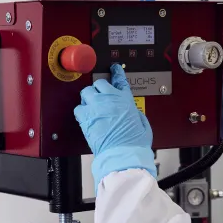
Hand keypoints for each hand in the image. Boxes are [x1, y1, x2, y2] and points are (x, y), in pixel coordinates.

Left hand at [74, 64, 156, 188]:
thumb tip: (133, 114)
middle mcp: (110, 99)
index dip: (116, 72)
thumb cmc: (134, 143)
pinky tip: (85, 116)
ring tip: (91, 106)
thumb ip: (137, 115)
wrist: (123, 153)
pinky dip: (81, 111)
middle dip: (99, 88)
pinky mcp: (86, 117)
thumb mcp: (143, 125)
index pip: (119, 79)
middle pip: (99, 83)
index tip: (113, 68)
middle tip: (100, 95)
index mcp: (126, 99)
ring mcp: (96, 106)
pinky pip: (78, 108)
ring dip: (89, 97)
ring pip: (86, 92)